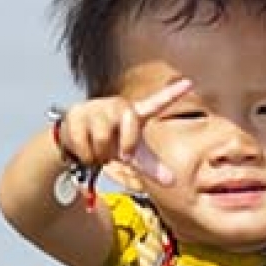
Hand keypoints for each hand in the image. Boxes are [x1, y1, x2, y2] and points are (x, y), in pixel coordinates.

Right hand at [53, 79, 188, 185]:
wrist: (76, 141)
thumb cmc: (111, 144)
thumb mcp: (133, 156)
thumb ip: (151, 167)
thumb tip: (172, 182)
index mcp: (135, 114)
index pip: (157, 102)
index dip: (173, 93)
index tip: (189, 82)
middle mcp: (118, 106)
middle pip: (129, 124)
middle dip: (124, 147)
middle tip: (116, 155)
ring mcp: (96, 107)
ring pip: (102, 138)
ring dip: (99, 154)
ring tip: (98, 150)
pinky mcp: (76, 113)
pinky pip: (82, 141)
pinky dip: (84, 154)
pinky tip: (83, 148)